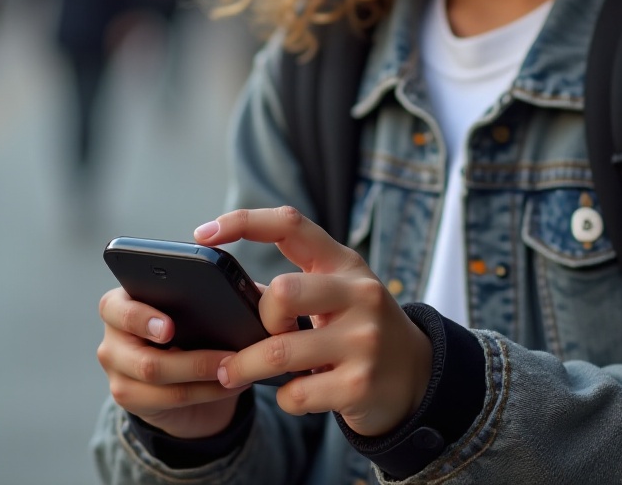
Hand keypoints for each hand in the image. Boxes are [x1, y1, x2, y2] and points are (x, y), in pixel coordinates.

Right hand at [96, 287, 247, 437]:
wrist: (177, 361)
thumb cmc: (189, 319)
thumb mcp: (195, 301)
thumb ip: (216, 288)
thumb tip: (255, 291)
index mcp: (120, 302)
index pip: (115, 308)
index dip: (141, 318)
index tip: (171, 328)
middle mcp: (112, 338)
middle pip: (143, 357)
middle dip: (190, 360)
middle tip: (229, 357)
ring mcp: (117, 372)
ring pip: (159, 381)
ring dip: (205, 375)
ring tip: (239, 366)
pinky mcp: (129, 398)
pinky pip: (169, 399)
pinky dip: (207, 391)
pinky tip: (232, 382)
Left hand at [194, 207, 432, 436]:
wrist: (417, 374)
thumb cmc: (361, 327)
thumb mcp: (338, 293)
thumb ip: (294, 284)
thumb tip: (231, 288)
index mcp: (345, 263)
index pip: (290, 224)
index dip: (243, 222)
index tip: (204, 233)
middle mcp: (359, 293)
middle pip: (282, 291)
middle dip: (260, 318)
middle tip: (259, 335)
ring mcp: (363, 340)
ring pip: (279, 351)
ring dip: (246, 367)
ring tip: (234, 372)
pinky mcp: (359, 384)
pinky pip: (296, 394)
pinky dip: (284, 398)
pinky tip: (295, 392)